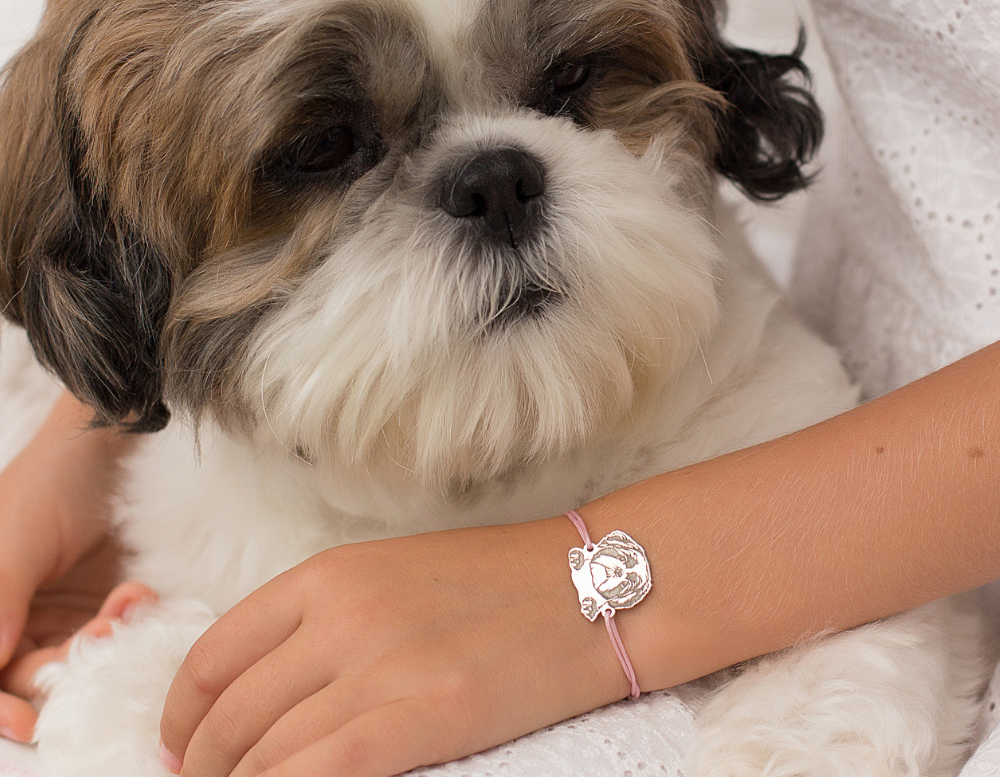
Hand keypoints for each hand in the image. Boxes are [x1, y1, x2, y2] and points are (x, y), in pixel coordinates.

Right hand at [0, 392, 132, 739]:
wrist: (112, 437)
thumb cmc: (53, 475)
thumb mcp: (17, 536)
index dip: (0, 705)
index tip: (29, 722)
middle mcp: (22, 614)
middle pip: (32, 673)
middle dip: (66, 667)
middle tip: (103, 638)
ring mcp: (70, 606)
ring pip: (82, 656)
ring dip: (106, 641)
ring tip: (127, 604)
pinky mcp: (114, 595)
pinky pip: (122, 629)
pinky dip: (132, 622)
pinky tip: (141, 595)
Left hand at [159, 519, 628, 776]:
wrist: (585, 586)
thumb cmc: (493, 581)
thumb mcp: (393, 575)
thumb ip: (324, 619)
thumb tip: (264, 687)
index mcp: (329, 575)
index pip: (214, 654)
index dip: (183, 714)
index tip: (183, 747)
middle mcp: (341, 615)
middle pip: (231, 715)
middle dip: (203, 769)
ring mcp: (380, 665)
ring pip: (266, 755)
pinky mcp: (423, 715)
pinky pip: (323, 773)